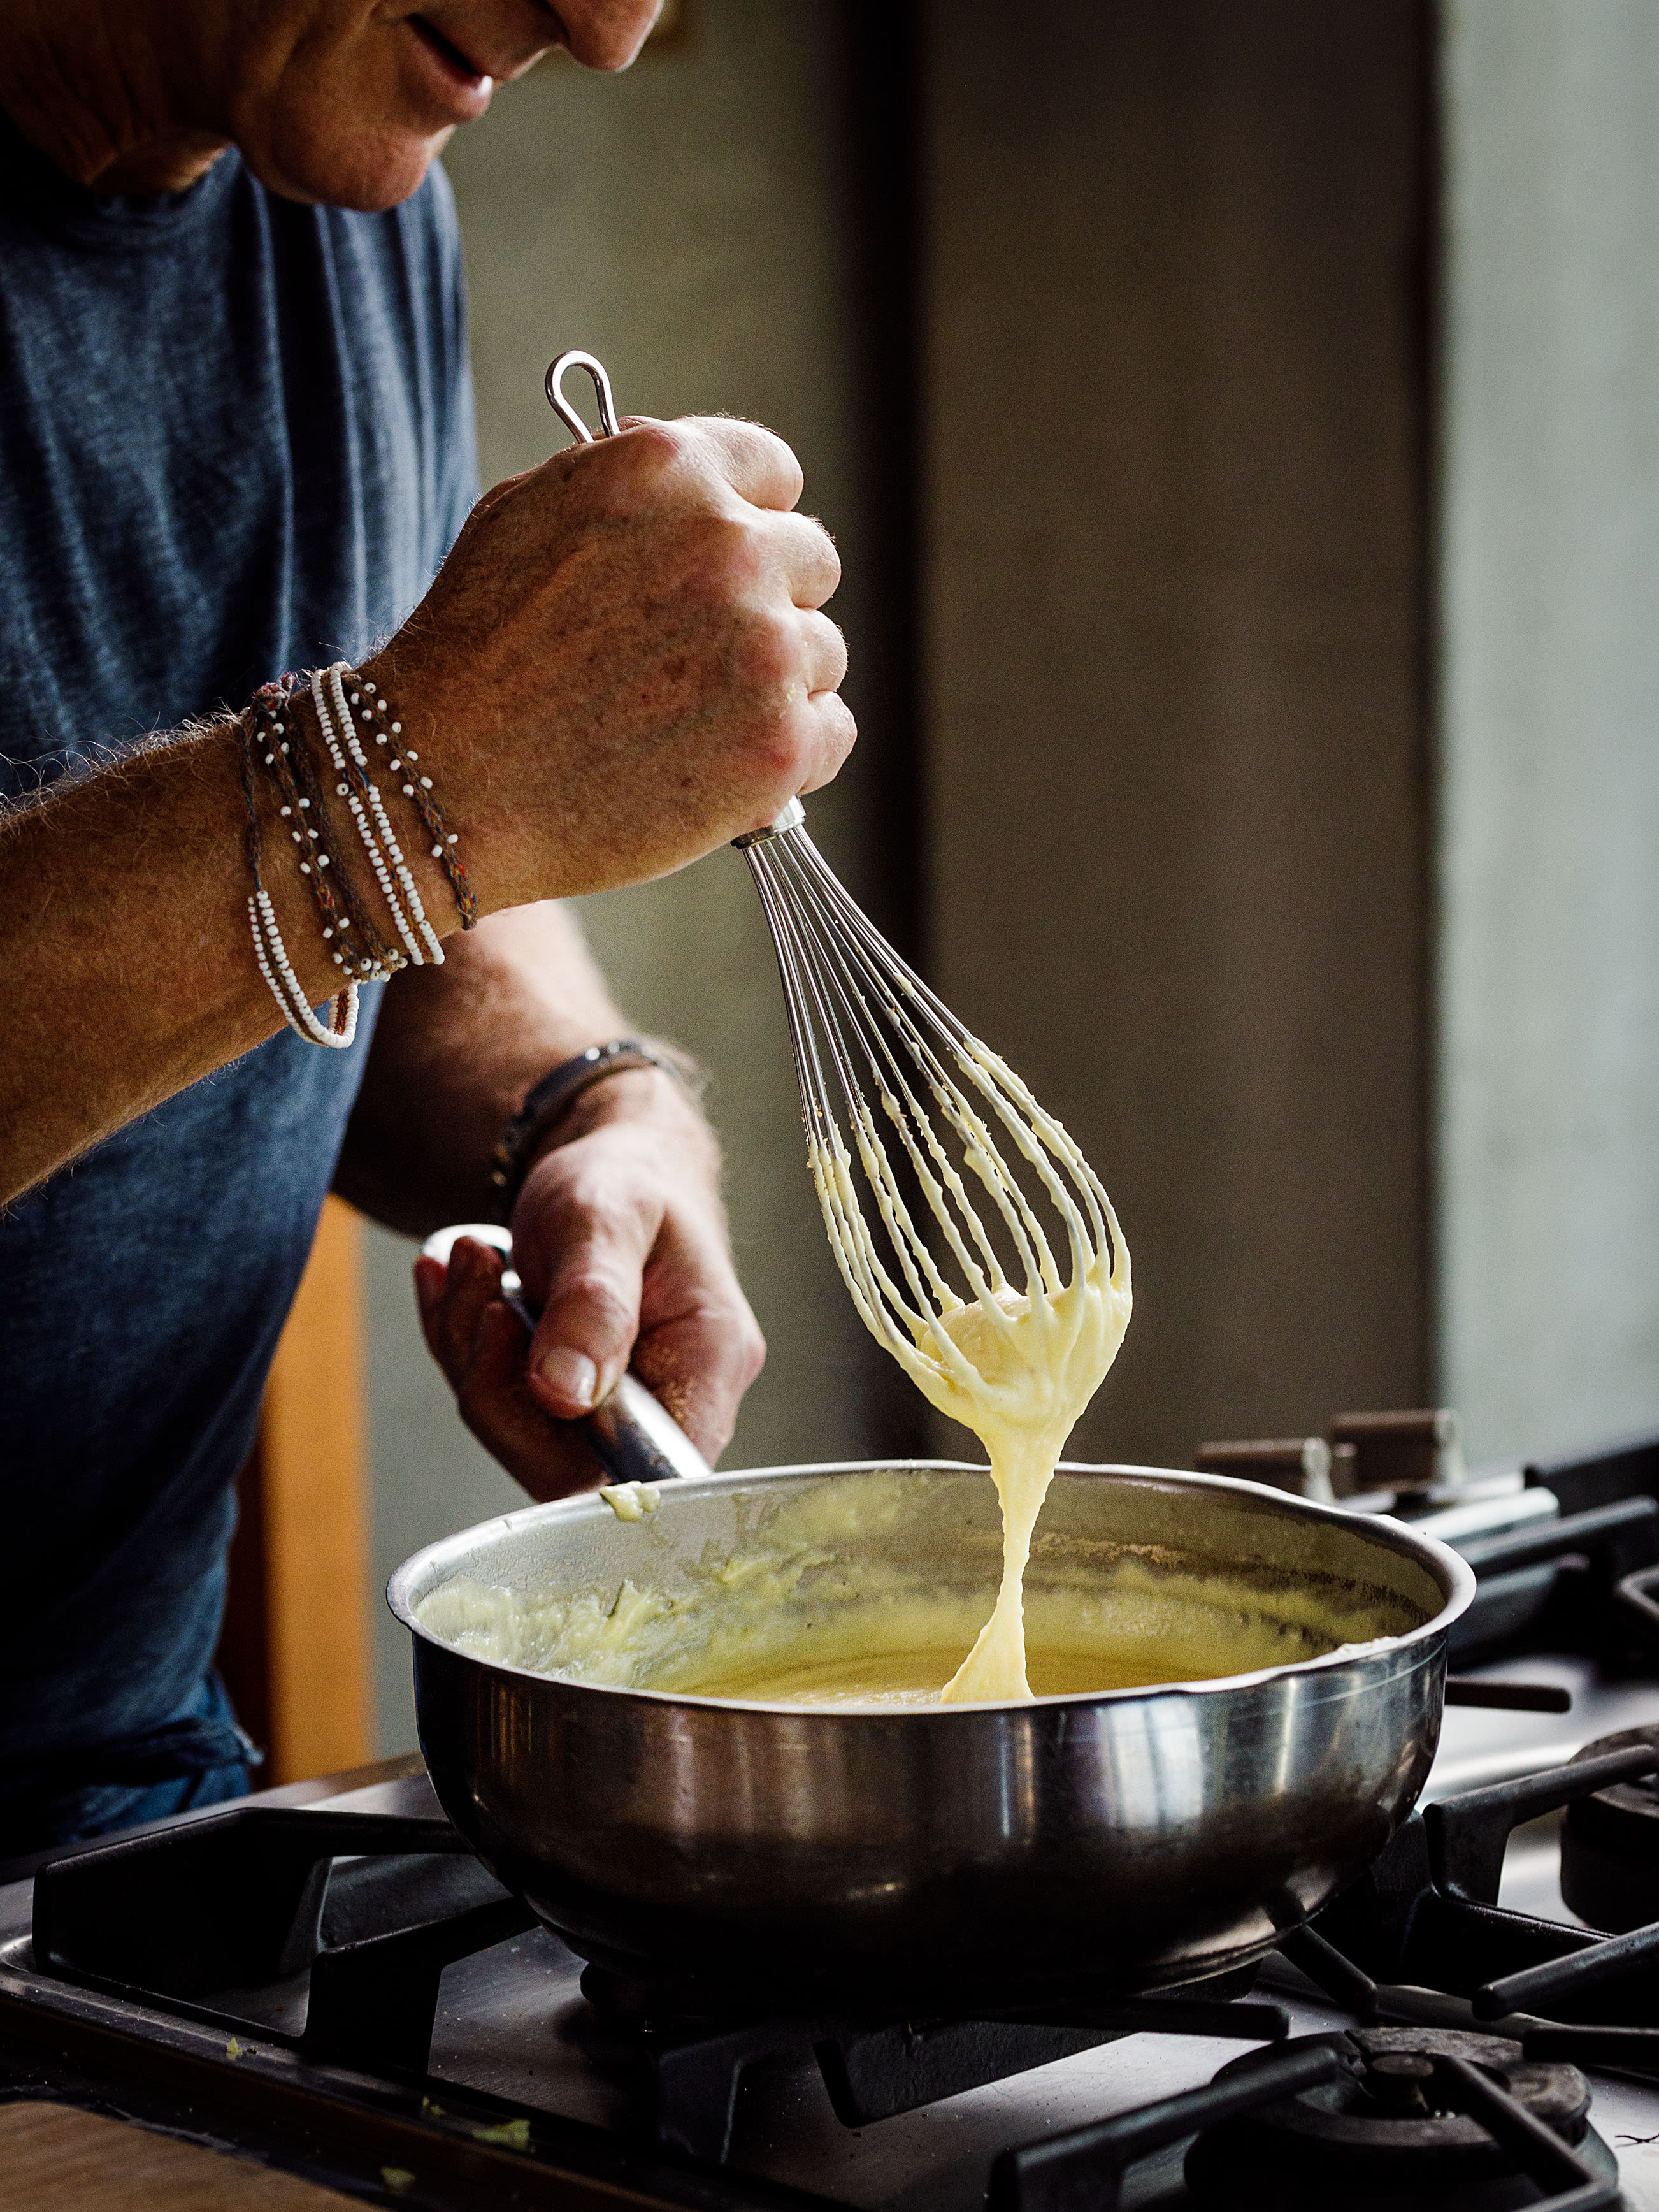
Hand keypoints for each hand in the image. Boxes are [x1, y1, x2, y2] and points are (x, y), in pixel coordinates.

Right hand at [366, 415, 853, 915]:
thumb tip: (704, 487)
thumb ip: (629, 481)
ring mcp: (764, 649)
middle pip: (809, 562)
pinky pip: (831, 732)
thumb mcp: (530, 510)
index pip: (775, 473)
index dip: (746, 521)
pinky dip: (789, 755)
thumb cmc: (473, 650)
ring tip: (686, 719)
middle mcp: (731, 546)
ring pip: (822, 652)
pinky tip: (717, 764)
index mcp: (671, 470)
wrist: (441, 780)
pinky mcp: (779, 746)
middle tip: (692, 657)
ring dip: (773, 683)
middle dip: (763, 603)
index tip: (720, 567)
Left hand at [413, 1070, 765, 1498]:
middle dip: (498, 1378)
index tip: (526, 1369)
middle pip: (571, 1467)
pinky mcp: (569, 1406)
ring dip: (471, 1349)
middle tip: (482, 1283)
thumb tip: (565, 1394)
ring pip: (522, 1435)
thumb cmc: (626, 1181)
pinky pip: (500, 1407)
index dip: (579, 1461)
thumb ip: (592, 1302)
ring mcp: (618, 1410)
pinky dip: (463, 1344)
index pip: (658, 1474)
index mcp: (710, 1362)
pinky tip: (462, 1279)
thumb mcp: (605, 1217)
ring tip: (473, 1259)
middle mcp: (674, 1402)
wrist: (609, 1167)